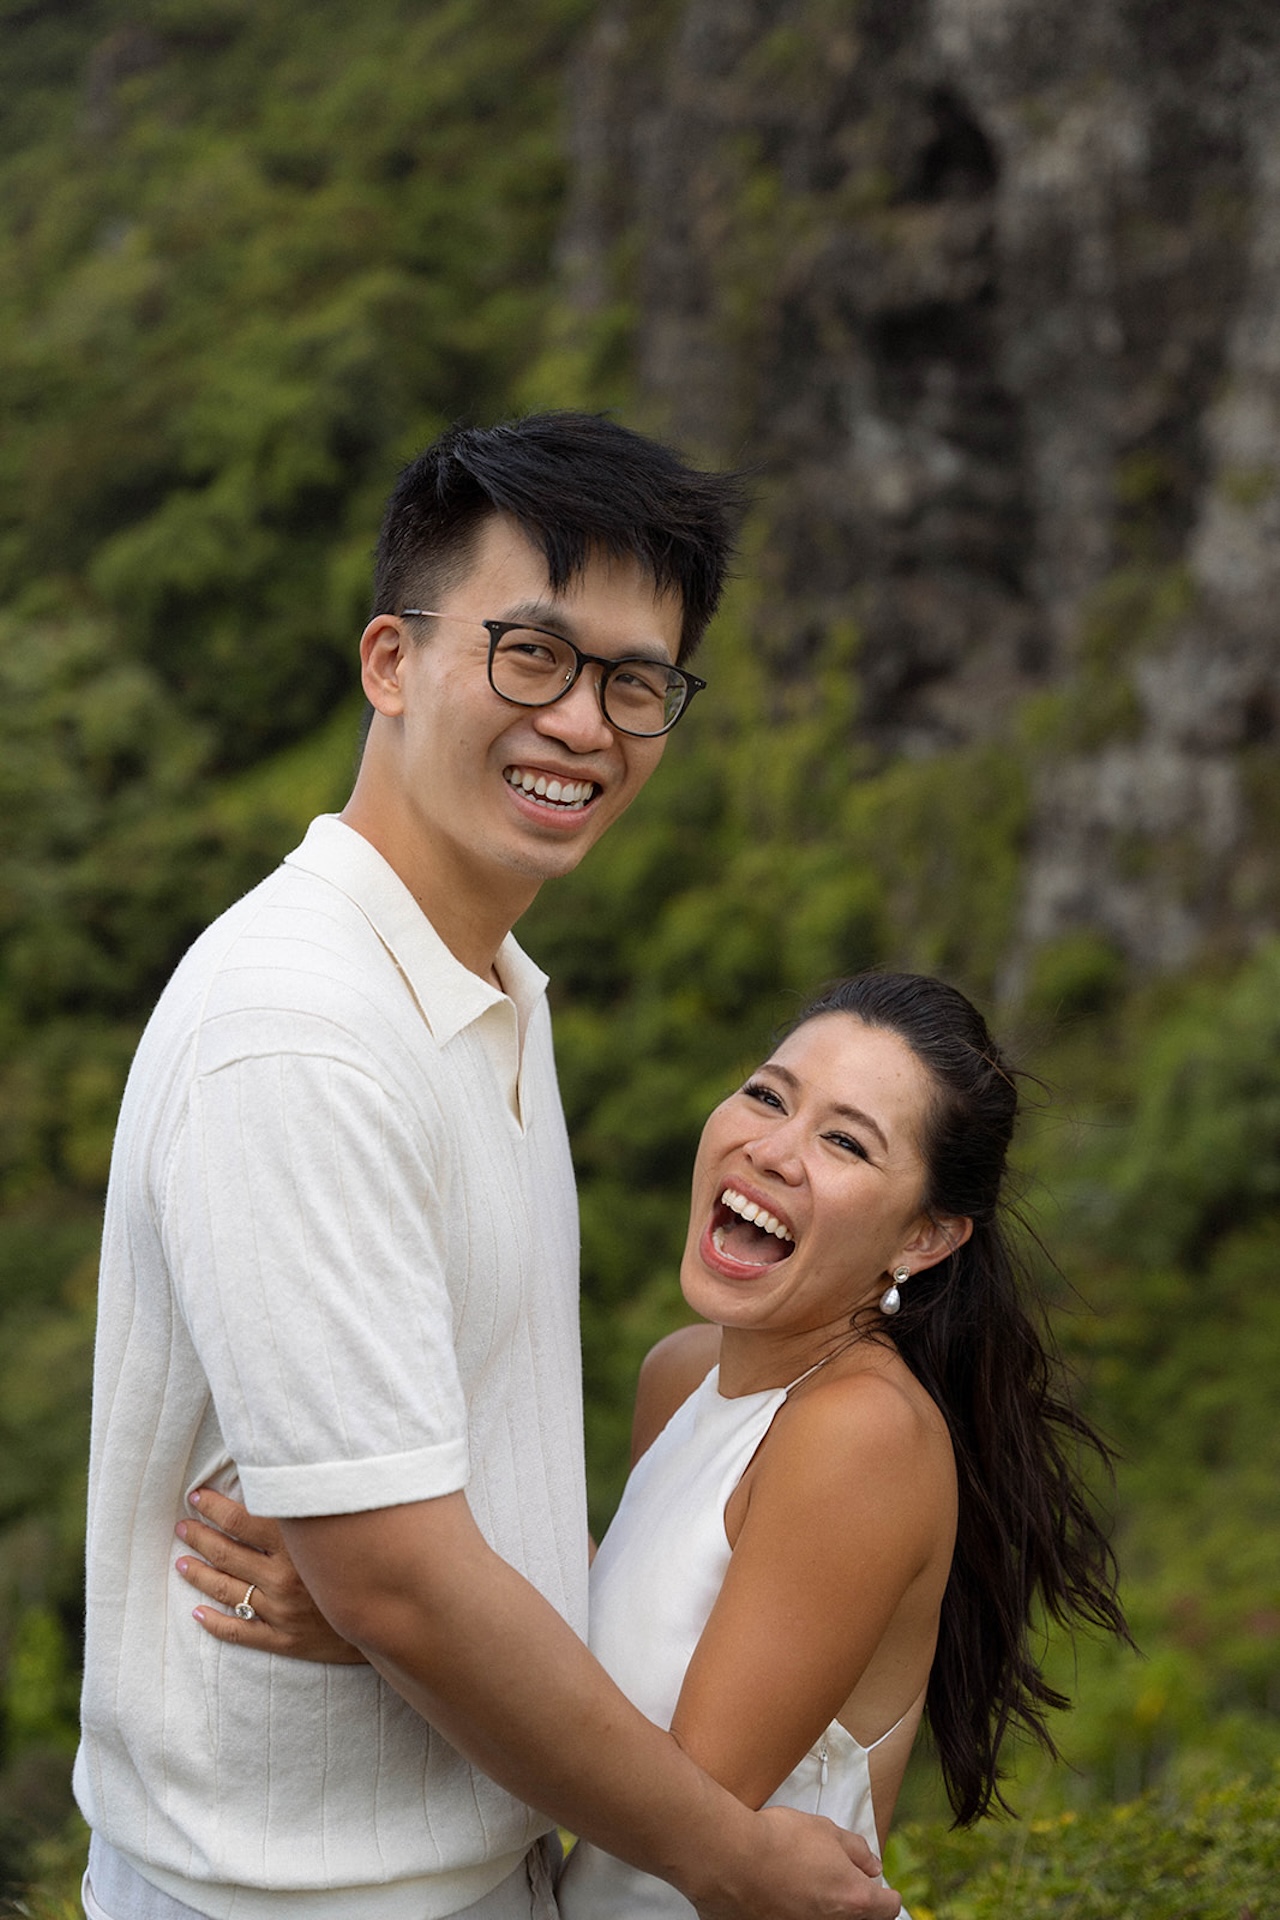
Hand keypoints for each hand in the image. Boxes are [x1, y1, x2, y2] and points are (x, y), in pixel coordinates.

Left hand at [175, 1484, 366, 1663]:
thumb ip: (316, 1503)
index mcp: (297, 1546)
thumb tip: (287, 1474)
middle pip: (226, 1553)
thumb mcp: (347, 1527)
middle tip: (181, 1526)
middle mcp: (284, 1578)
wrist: (398, 1618)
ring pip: (225, 1591)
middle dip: (198, 1537)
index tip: (196, 1496)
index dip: (212, 1506)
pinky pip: (240, 1633)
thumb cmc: (375, 1561)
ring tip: (181, 1563)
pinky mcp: (286, 1640)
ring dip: (199, 1574)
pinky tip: (198, 1614)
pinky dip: (215, 1624)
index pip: (239, 1520)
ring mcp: (282, 1612)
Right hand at [692, 1805, 900, 1919]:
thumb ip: (856, 1850)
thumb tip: (870, 1864)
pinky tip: (782, 1889)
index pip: (888, 1907)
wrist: (731, 1859)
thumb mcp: (826, 1830)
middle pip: (858, 1918)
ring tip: (802, 1878)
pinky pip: (797, 1918)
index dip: (885, 1893)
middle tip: (836, 1877)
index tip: (877, 1885)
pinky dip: (795, 1908)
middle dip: (852, 1899)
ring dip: (822, 1904)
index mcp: (853, 1898)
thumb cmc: (777, 1842)